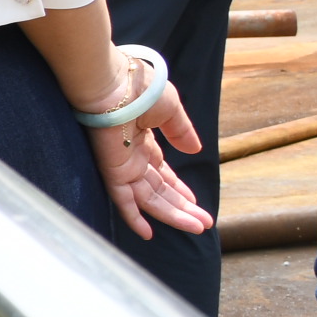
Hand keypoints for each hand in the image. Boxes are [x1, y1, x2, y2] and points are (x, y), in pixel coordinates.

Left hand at [80, 62, 212, 241]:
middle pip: (159, 191)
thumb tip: (196, 151)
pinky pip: (122, 200)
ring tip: (197, 228)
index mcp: (143, 142)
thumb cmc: (139, 88)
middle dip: (182, 208)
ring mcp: (122, 165)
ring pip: (149, 199)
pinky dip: (134, 217)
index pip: (162, 173)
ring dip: (173, 215)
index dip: (179, 189)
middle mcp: (132, 157)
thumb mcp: (170, 110)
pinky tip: (148, 233)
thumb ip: (181, 131)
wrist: (114, 83)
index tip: (196, 204)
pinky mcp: (112, 170)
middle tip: (204, 225)